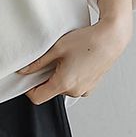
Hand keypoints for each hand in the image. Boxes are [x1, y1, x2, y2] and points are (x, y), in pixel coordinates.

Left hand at [14, 17, 132, 103]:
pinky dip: (71, 76)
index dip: (28, 88)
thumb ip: (38, 62)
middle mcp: (75, 91)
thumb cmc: (87, 41)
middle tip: (51, 59)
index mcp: (64, 83)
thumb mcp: (57, 48)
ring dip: (60, 76)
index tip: (28, 77)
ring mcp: (84, 90)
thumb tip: (24, 70)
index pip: (38, 98)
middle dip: (46, 77)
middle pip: (50, 91)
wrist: (111, 38)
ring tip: (67, 58)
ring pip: (63, 88)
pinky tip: (76, 61)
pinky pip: (75, 86)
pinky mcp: (91, 86)